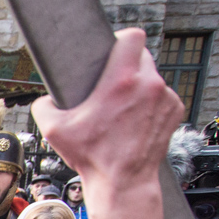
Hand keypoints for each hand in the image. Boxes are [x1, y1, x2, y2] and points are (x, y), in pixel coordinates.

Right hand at [32, 29, 184, 207]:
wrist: (123, 182)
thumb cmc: (93, 157)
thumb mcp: (54, 130)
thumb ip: (44, 106)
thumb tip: (46, 99)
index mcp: (121, 82)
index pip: (133, 37)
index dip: (121, 39)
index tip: (113, 48)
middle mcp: (149, 86)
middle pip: (142, 55)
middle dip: (128, 64)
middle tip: (113, 82)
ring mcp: (165, 98)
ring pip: (152, 77)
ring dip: (140, 85)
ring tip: (123, 104)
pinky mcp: (174, 111)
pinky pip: (162, 95)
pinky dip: (151, 102)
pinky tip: (136, 117)